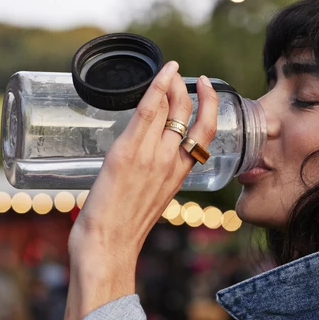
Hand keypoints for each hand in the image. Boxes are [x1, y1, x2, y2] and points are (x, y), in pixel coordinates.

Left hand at [60, 62, 218, 319]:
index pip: (205, 133)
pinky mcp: (128, 153)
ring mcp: (152, 156)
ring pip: (171, 109)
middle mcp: (172, 162)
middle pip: (190, 115)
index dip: (209, 106)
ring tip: (169, 71)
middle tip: (177, 76)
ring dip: (172, 84)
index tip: (203, 89)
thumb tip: (144, 164)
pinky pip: (148, 112)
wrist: (109, 248)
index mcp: (179, 175)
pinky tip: (162, 73)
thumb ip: (152, 177)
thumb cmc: (124, 231)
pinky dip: (157, 88)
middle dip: (187, 89)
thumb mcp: (150, 200)